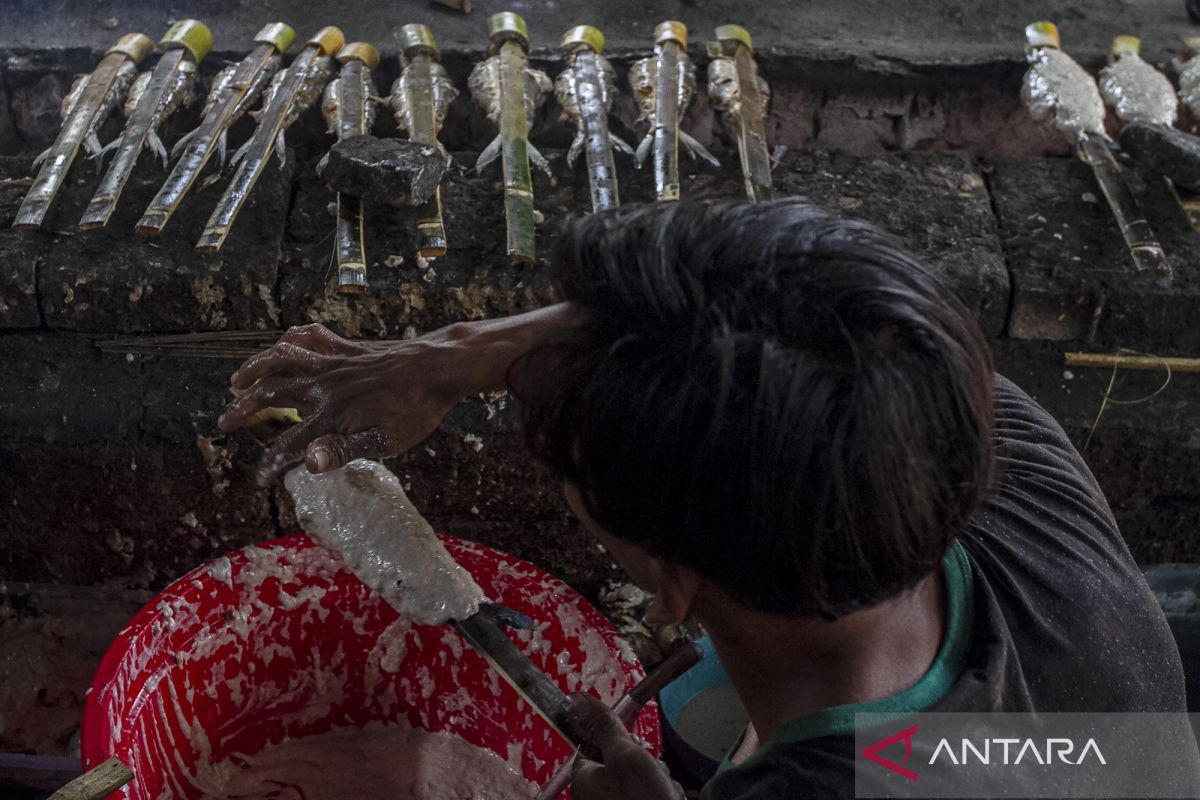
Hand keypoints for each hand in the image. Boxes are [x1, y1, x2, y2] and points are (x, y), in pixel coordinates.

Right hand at [217, 323, 467, 485]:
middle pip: (270, 395)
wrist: (437, 368)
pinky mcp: (346, 347)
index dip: (270, 464)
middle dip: (243, 411)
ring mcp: (333, 362)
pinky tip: (283, 344)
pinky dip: (290, 339)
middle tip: (226, 423)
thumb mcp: (385, 440)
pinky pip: (309, 336)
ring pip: (280, 359)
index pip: (288, 444)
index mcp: (331, 415)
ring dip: (254, 369)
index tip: (259, 480)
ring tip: (238, 381)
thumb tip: (308, 462)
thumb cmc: (416, 410)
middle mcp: (323, 386)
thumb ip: (343, 450)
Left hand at [567, 693, 684, 799]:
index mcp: (583, 781)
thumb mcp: (624, 755)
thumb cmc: (643, 799)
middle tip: (651, 772)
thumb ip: (603, 726)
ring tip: (663, 790)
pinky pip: (648, 794)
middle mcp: (594, 797)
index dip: (615, 739)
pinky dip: (661, 794)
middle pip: (617, 762)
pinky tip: (668, 798)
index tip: (632, 742)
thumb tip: (576, 699)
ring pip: (638, 779)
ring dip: (656, 778)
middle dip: (642, 761)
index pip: (591, 745)